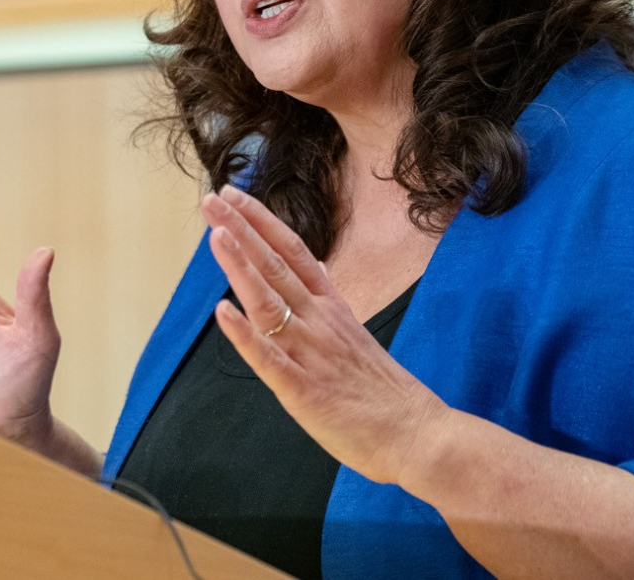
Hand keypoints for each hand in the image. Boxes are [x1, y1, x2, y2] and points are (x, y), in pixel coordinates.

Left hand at [203, 185, 451, 485]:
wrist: (422, 437)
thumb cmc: (384, 394)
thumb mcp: (356, 335)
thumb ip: (330, 305)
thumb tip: (317, 271)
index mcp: (332, 309)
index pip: (294, 252)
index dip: (262, 222)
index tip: (234, 195)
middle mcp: (320, 323)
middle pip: (276, 266)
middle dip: (241, 230)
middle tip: (212, 199)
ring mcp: (311, 354)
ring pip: (269, 302)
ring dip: (240, 267)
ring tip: (215, 235)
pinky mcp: (304, 390)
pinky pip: (269, 358)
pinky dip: (245, 335)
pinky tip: (222, 312)